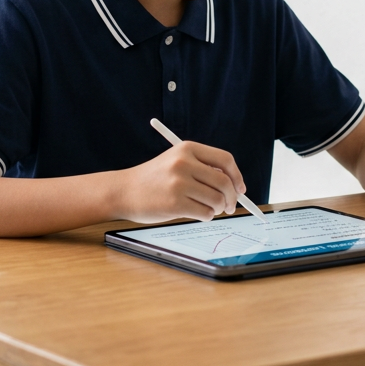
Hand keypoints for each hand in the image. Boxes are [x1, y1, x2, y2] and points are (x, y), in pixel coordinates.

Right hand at [115, 142, 246, 223]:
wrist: (125, 191)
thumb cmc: (154, 179)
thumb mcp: (176, 161)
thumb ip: (203, 168)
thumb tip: (235, 186)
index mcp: (187, 148)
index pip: (225, 160)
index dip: (237, 176)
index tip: (240, 188)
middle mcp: (184, 163)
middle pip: (224, 182)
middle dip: (232, 197)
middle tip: (230, 206)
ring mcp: (179, 183)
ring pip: (217, 200)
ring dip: (219, 209)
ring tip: (209, 209)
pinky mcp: (175, 204)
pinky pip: (206, 213)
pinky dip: (207, 216)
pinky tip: (196, 213)